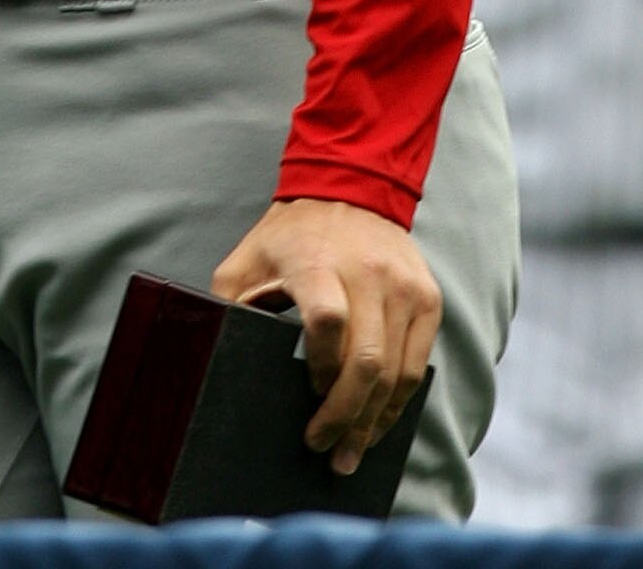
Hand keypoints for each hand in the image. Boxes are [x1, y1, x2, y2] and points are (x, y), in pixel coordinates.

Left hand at [211, 196, 439, 475]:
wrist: (350, 189)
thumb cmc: (291, 234)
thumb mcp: (249, 257)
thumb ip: (231, 302)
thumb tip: (215, 352)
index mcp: (318, 262)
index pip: (327, 322)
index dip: (320, 369)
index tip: (307, 397)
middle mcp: (368, 273)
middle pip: (366, 361)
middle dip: (347, 417)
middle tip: (330, 453)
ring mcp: (403, 286)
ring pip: (396, 372)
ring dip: (375, 421)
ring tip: (354, 452)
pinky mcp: (427, 297)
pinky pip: (418, 364)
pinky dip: (399, 401)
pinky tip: (379, 421)